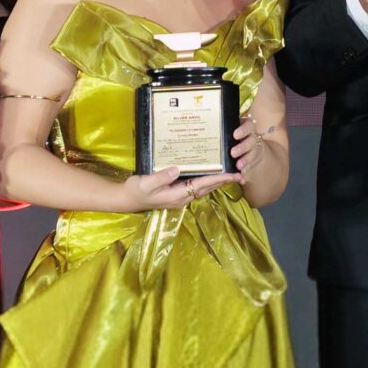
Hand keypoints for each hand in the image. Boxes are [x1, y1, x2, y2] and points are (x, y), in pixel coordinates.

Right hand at [119, 165, 238, 211]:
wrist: (126, 199)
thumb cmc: (135, 190)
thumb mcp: (146, 183)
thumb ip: (161, 177)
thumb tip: (177, 168)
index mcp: (177, 195)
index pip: (202, 185)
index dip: (218, 179)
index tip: (232, 175)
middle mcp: (182, 198)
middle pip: (207, 188)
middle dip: (223, 182)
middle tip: (240, 174)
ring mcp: (180, 197)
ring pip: (203, 188)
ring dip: (217, 182)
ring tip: (231, 174)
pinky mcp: (176, 193)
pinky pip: (196, 186)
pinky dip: (206, 180)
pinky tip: (210, 173)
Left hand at [229, 112, 278, 176]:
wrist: (249, 144)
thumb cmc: (235, 136)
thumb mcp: (231, 129)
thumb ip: (223, 130)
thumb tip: (203, 125)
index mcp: (246, 127)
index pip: (248, 125)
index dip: (243, 130)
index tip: (235, 135)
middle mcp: (252, 137)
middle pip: (251, 140)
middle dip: (242, 147)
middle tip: (233, 153)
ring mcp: (254, 148)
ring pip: (252, 152)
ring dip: (246, 159)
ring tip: (238, 165)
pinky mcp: (254, 158)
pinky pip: (251, 164)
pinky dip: (246, 169)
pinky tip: (242, 173)